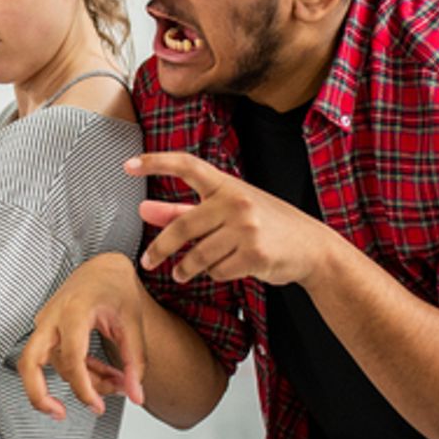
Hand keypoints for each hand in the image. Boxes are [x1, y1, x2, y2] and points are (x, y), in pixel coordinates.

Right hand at [18, 253, 146, 419]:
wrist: (103, 268)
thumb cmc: (116, 288)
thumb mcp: (133, 323)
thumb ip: (134, 362)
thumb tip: (136, 396)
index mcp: (74, 310)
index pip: (70, 356)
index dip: (82, 387)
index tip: (97, 406)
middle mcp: (52, 316)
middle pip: (29, 362)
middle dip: (38, 394)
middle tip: (59, 414)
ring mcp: (46, 323)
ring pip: (50, 366)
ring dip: (81, 382)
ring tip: (116, 385)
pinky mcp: (47, 331)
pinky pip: (57, 360)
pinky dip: (80, 373)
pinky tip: (105, 377)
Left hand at [129, 153, 327, 286]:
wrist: (311, 247)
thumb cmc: (264, 223)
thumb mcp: (225, 210)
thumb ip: (181, 210)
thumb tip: (144, 210)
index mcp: (227, 185)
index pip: (187, 166)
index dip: (156, 163)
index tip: (128, 165)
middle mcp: (236, 202)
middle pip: (183, 226)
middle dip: (161, 248)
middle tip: (148, 261)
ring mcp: (247, 229)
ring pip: (198, 255)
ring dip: (186, 269)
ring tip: (182, 273)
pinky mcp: (255, 255)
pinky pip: (218, 271)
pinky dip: (215, 274)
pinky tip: (226, 268)